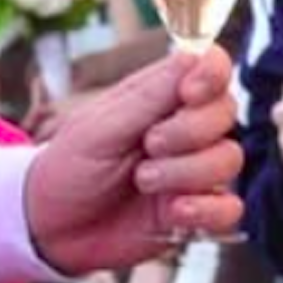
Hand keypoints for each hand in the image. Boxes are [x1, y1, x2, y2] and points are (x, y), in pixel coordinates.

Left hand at [24, 48, 242, 271]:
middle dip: (190, 131)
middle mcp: (184, 131)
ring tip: (143, 181)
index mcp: (161, 98)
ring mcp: (192, 171)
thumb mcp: (100, 127)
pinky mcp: (196, 212)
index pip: (211, 69)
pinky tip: (173, 213)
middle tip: (148, 145)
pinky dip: (206, 210)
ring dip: (187, 172)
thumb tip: (194, 54)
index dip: (212, 75)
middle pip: (226, 113)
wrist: (53, 227)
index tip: (189, 93)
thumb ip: (149, 96)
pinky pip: (229, 209)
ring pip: (229, 159)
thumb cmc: (71, 167)